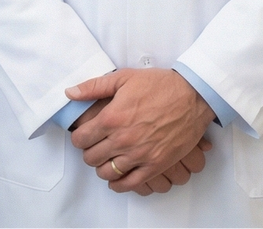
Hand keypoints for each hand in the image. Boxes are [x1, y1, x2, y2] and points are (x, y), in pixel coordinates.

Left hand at [66, 70, 213, 192]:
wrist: (192, 96)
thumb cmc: (159, 85)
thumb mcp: (124, 78)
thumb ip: (94, 86)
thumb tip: (70, 93)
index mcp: (112, 117)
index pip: (81, 139)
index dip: (79, 137)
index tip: (85, 134)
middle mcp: (122, 139)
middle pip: (91, 158)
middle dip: (89, 151)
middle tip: (96, 144)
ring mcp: (139, 155)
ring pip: (106, 173)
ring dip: (102, 167)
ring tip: (107, 157)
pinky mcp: (154, 166)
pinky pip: (128, 184)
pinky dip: (118, 184)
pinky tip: (117, 176)